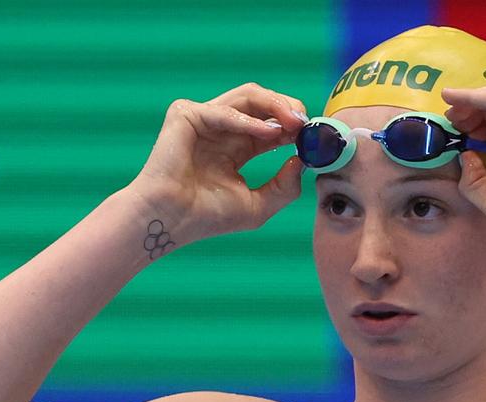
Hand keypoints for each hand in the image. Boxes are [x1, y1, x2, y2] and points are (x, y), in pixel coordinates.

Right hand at [127, 82, 307, 248]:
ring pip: (247, 96)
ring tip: (294, 122)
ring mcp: (204, 119)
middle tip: (306, 124)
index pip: (273, 126)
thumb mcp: (258, 205)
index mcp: (237, 148)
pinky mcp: (186, 114)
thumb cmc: (206, 217)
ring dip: (275, 105)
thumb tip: (302, 161)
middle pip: (263, 103)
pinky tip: (269, 133)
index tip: (315, 137)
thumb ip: (284, 186)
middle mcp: (223, 130)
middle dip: (289, 109)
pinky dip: (248, 120)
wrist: (170, 222)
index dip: (295, 127)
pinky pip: (223, 110)